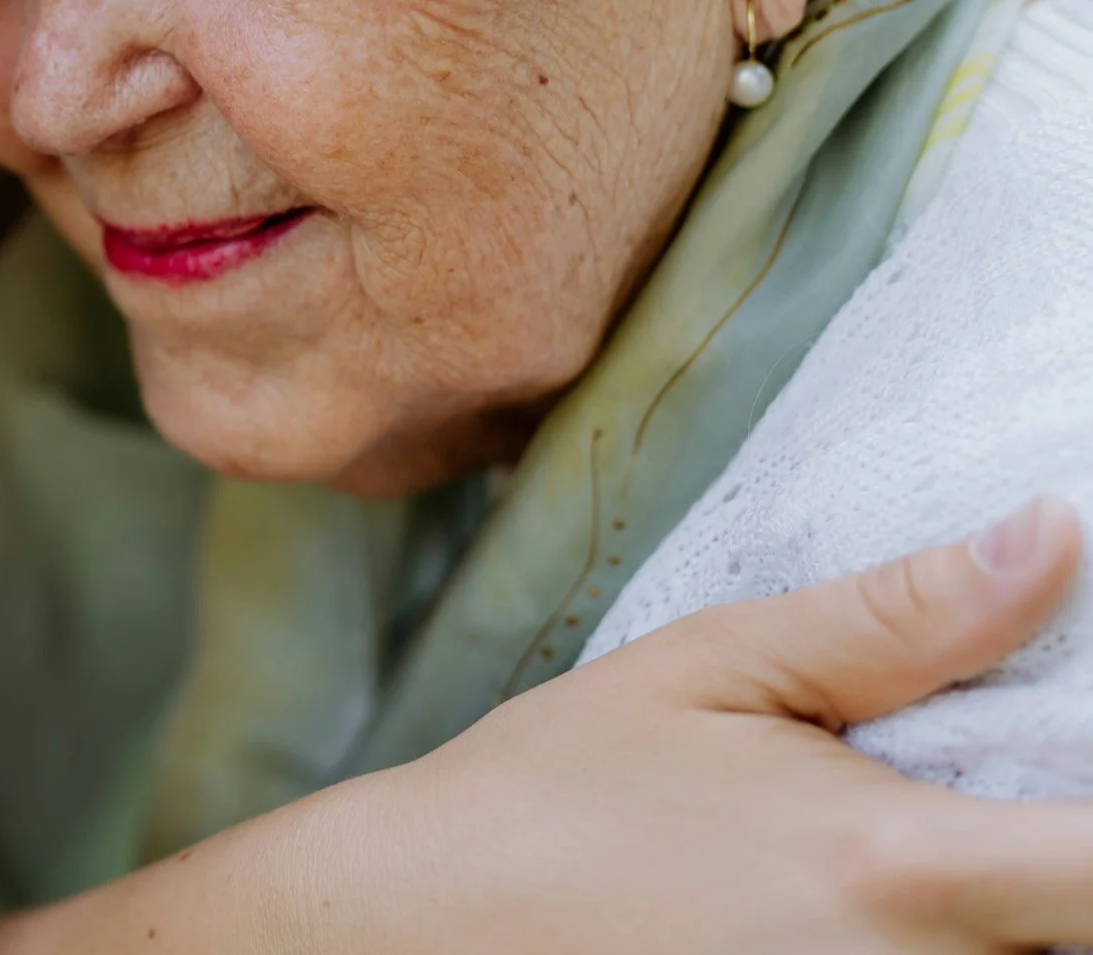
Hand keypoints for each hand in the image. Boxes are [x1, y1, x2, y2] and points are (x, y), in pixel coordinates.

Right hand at [301, 498, 1092, 953]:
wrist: (426, 926)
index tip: (1071, 761)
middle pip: (1075, 933)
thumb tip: (1053, 539)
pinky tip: (854, 898)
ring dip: (1003, 909)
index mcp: (896, 869)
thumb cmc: (556, 790)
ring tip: (900, 840)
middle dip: (1056, 865)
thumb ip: (894, 620)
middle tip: (986, 782)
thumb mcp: (712, 667)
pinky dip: (943, 942)